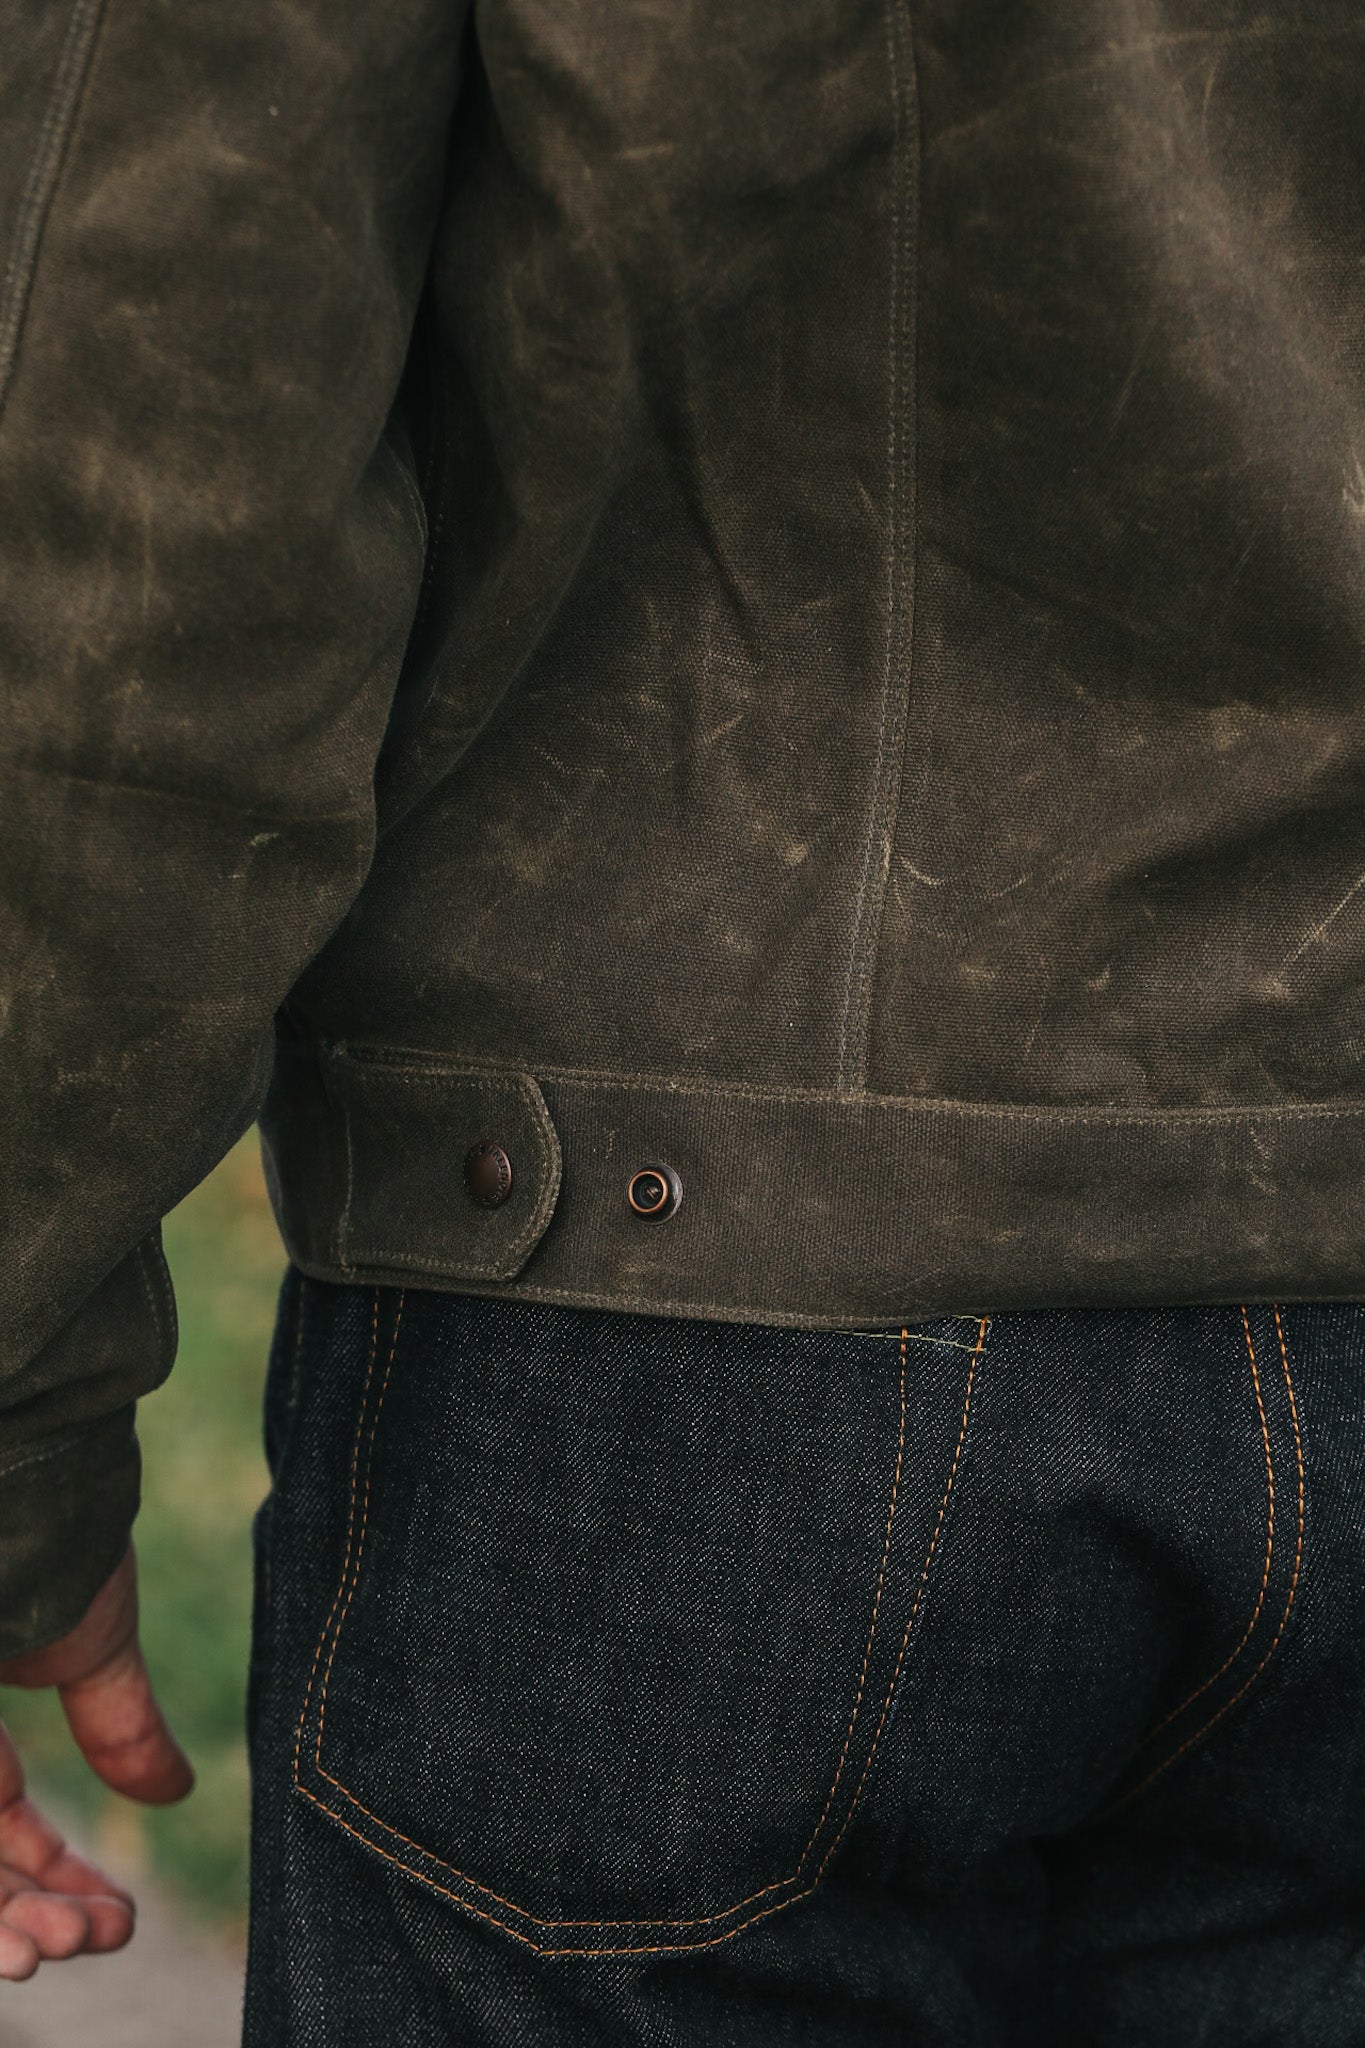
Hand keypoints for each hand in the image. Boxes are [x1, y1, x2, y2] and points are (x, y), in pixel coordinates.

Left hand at [0, 1546, 192, 1978]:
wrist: (22, 1491)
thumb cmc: (55, 1550)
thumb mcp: (92, 1647)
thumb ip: (122, 1725)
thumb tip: (173, 1790)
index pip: (6, 1835)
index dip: (61, 1886)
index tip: (120, 1920)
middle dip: (28, 1920)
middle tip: (87, 1941)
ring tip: (48, 1949)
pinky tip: (15, 1941)